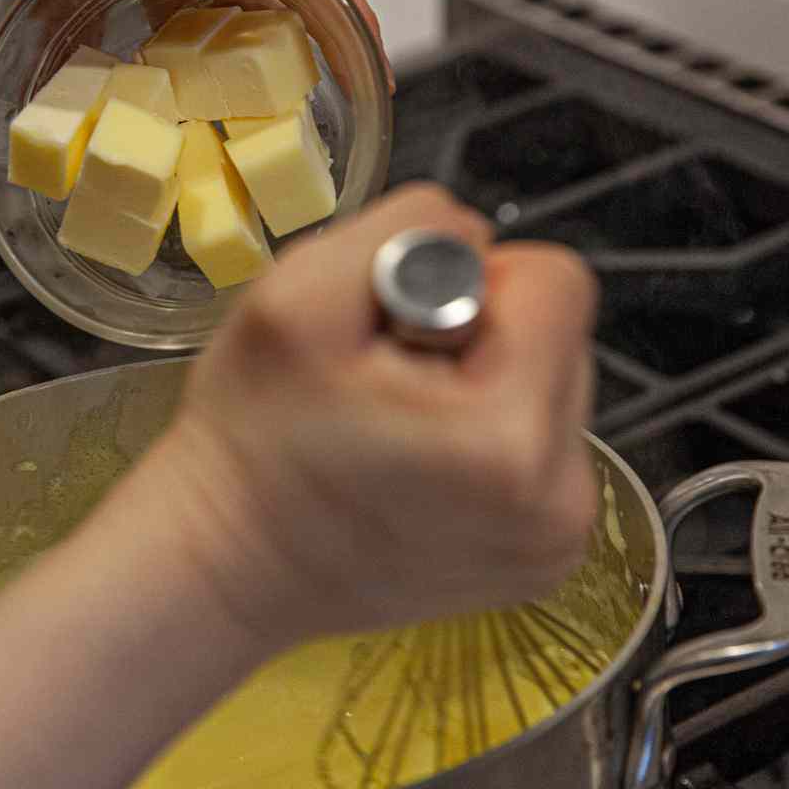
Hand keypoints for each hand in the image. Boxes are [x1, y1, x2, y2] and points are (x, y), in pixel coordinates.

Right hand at [150, 182, 597, 650]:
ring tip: (397, 422)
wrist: (228, 560)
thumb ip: (411, 227)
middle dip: (480, 332)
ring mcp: (557, 541)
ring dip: (484, 380)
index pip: (556, 279)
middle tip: (389, 378)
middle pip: (560, 334)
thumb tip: (477, 240)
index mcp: (513, 435)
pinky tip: (417, 461)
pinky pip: (543, 443)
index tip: (402, 329)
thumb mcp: (300, 288)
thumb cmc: (254, 430)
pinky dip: (486, 433)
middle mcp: (560, 500)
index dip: (472, 278)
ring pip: (553, 384)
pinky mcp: (545, 558)